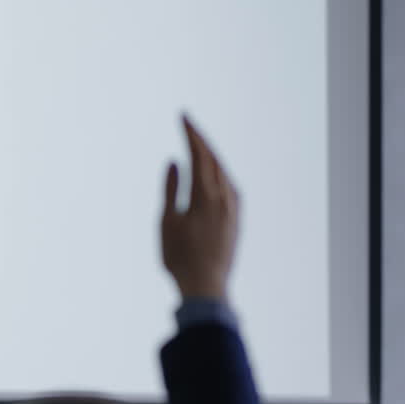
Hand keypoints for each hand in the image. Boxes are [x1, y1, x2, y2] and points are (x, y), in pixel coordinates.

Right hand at [161, 115, 238, 300]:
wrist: (206, 286)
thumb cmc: (180, 257)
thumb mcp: (167, 221)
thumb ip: (171, 189)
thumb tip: (176, 162)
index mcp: (206, 195)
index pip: (199, 155)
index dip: (191, 134)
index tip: (182, 117)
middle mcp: (225, 197)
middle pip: (214, 159)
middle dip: (201, 139)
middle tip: (188, 124)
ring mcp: (234, 209)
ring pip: (224, 172)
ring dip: (211, 156)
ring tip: (200, 145)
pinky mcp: (236, 219)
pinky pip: (230, 186)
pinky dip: (219, 173)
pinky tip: (214, 175)